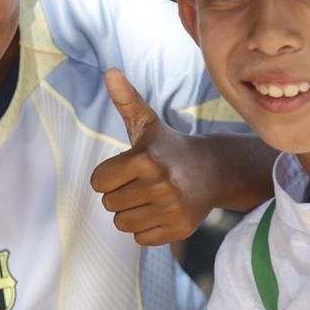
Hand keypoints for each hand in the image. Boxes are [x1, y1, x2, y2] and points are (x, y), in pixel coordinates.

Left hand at [90, 69, 216, 245]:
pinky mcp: (179, 230)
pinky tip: (162, 210)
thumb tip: (109, 71)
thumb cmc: (167, 147)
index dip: (109, 175)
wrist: (211, 171)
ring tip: (152, 195)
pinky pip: (140, 238)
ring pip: (122, 223)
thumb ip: (125, 99)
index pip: (98, 182)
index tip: (130, 166)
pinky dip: (146, 227)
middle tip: (144, 181)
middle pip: (109, 204)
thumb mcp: (146, 123)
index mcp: (145, 159)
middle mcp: (160, 186)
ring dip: (131, 211)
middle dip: (120, 193)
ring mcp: (171, 210)